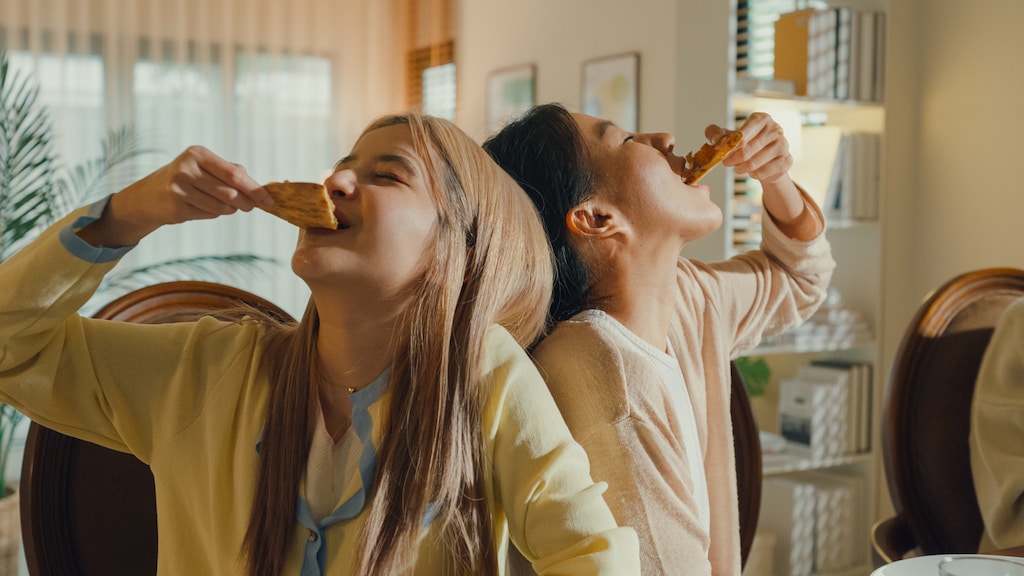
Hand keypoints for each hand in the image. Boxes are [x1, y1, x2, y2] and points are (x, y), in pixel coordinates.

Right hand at [79, 146, 272, 246]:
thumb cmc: (185, 179)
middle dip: (246, 202)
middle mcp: (187, 168)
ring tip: (225, 205)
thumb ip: (231, 172)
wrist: (146, 197)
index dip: (255, 189)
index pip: (234, 174)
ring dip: (230, 209)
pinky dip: (214, 213)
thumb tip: (259, 187)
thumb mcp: (205, 167)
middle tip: (250, 206)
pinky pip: (209, 213)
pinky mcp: (176, 206)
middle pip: (230, 191)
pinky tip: (204, 207)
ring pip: (222, 205)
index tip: (269, 200)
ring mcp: (179, 187)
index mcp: (198, 154)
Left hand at [717, 112, 793, 184]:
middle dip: (732, 159)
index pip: (741, 134)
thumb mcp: (729, 136)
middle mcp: (775, 129)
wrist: (768, 159)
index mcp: (761, 119)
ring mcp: (783, 145)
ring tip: (738, 167)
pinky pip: (763, 172)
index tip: (721, 152)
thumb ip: (716, 134)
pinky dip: (753, 175)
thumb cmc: (747, 144)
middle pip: (746, 150)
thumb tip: (716, 140)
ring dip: (741, 168)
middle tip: (727, 163)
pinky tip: (753, 171)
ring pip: (754, 163)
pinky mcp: (786, 160)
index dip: (729, 146)